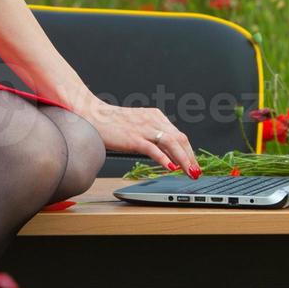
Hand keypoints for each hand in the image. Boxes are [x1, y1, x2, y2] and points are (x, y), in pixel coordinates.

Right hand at [74, 97, 201, 177]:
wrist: (92, 115)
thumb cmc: (112, 122)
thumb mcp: (138, 123)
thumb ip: (152, 133)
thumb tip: (167, 152)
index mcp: (155, 115)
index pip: (178, 134)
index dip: (189, 150)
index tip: (193, 163)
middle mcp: (153, 120)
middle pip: (179, 139)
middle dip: (191, 157)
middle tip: (196, 171)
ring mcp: (144, 128)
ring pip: (171, 143)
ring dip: (184, 159)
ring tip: (190, 172)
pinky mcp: (133, 138)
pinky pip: (153, 149)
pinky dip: (164, 158)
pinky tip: (171, 167)